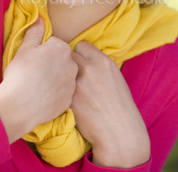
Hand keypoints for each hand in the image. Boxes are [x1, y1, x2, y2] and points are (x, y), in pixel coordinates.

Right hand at [0, 17, 77, 143]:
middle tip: (36, 73)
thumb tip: (40, 18)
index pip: (54, 44)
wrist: (19, 105)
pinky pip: (64, 92)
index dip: (42, 51)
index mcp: (62, 48)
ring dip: (56, 78)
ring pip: (64, 76)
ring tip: (39, 85)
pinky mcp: (70, 99)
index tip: (34, 60)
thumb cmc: (20, 73)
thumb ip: (35, 32)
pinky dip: (56, 94)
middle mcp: (72, 64)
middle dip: (52, 64)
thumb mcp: (24, 48)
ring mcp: (72, 83)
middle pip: (62, 59)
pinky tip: (43, 97)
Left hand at [71, 41, 149, 168]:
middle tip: (71, 73)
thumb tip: (83, 57)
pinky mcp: (69, 99)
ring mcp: (78, 83)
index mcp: (104, 61)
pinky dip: (59, 91)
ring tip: (67, 85)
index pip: (81, 45)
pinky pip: (58, 87)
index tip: (80, 62)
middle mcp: (90, 69)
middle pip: (68, 54)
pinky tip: (64, 98)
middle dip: (69, 62)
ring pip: (61, 70)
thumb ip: (99, 65)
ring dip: (62, 75)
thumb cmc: (119, 105)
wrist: (119, 132)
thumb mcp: (115, 77)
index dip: (79, 54)